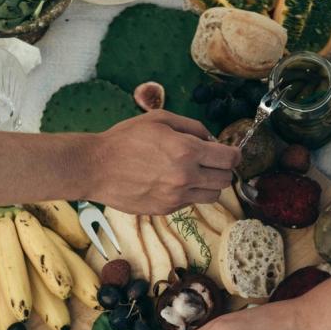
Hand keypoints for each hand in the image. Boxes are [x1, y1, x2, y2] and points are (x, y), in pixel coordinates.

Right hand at [89, 110, 240, 214]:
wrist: (96, 168)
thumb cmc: (125, 139)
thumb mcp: (159, 119)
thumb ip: (192, 126)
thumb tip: (210, 138)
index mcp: (187, 151)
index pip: (230, 158)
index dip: (234, 154)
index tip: (229, 152)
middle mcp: (186, 176)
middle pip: (226, 179)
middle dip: (223, 169)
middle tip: (211, 162)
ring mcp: (176, 196)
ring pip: (213, 196)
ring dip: (209, 184)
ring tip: (194, 174)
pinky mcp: (166, 210)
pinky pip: (191, 202)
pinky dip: (189, 193)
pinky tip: (173, 182)